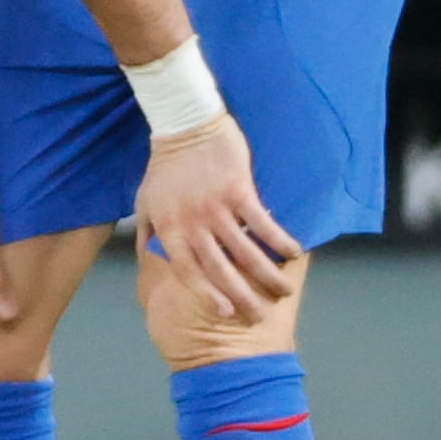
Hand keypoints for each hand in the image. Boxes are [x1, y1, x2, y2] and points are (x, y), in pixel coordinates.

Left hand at [135, 113, 296, 320]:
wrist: (183, 124)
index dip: (207, 295)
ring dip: (267, 275)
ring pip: (245, 251)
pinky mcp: (238, 189)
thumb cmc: (164, 166)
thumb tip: (147, 262)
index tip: (225, 313)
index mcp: (170, 228)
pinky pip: (262, 222)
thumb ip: (146, 235)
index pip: (188, 271)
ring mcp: (217, 207)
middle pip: (219, 269)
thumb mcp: (145, 202)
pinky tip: (295, 253)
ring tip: (283, 291)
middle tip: (259, 315)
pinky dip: (279, 240)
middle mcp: (193, 223)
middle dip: (241, 296)